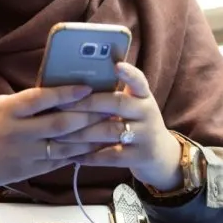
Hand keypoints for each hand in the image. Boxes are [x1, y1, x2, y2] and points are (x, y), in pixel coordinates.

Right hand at [0, 85, 112, 204]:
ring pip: (65, 145)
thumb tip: (55, 94)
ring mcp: (23, 154)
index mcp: (7, 110)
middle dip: (90, 116)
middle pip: (61, 123)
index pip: (41, 98)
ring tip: (114, 129)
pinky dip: (78, 155)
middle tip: (114, 108)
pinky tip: (95, 149)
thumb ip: (23, 103)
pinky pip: (58, 162)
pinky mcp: (27, 172)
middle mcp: (17, 132)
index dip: (66, 92)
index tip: (89, 86)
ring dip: (92, 137)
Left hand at [55, 63, 183, 191]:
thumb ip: (113, 97)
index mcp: (143, 96)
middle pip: (117, 103)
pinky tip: (73, 156)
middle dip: (87, 104)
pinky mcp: (141, 157)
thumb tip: (76, 84)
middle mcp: (147, 112)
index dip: (129, 73)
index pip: (139, 80)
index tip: (116, 65)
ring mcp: (146, 135)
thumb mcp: (133, 108)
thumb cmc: (137, 125)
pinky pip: (111, 156)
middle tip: (61, 104)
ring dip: (82, 133)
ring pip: (110, 131)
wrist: (162, 156)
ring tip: (60, 135)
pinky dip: (90, 157)